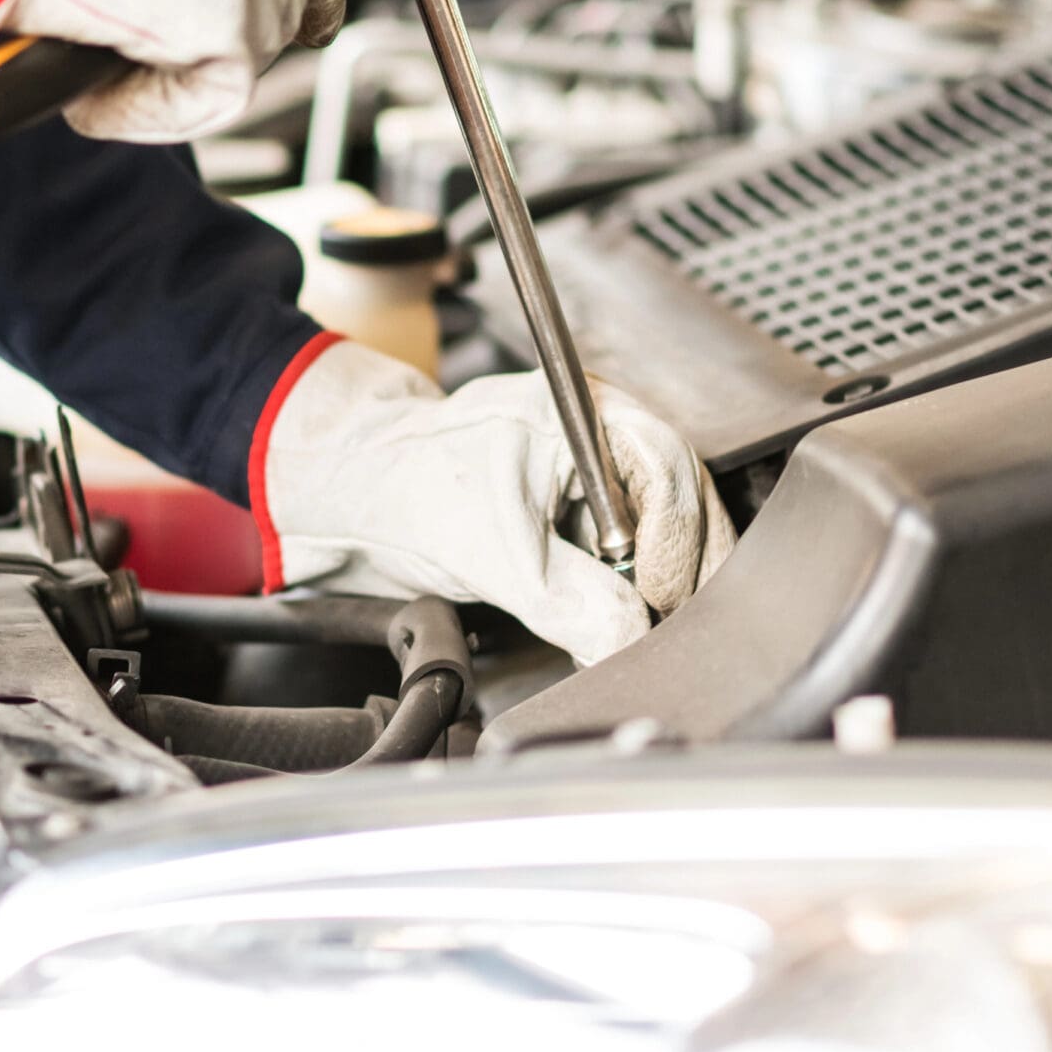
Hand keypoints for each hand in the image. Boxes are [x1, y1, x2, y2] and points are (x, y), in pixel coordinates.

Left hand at [256, 340, 735, 667]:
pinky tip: (633, 614)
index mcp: (582, 411)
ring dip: (672, 580)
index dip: (673, 546)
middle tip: (666, 628)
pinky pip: (649, 544)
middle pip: (689, 497)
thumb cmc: (409, 490)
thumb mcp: (490, 556)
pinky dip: (647, 585)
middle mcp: (607, 429)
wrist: (363, 495)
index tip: (655, 605)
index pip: (668, 473)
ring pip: (678, 523)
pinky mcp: (599, 505)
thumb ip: (567, 601)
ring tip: (649, 626)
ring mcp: (606, 465)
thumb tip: (631, 640)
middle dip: (686, 568)